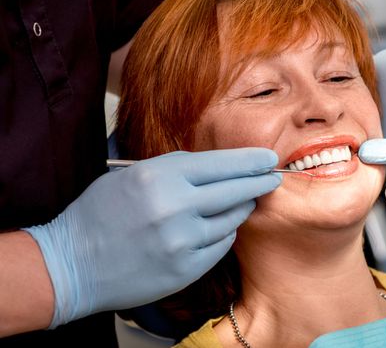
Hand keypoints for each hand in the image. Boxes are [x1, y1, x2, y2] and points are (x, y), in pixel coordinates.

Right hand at [23, 148, 280, 327]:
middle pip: (236, 190)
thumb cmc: (99, 215)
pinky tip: (217, 228)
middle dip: (259, 182)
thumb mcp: (131, 176)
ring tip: (243, 202)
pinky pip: (221, 245)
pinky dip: (223, 234)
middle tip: (273, 177)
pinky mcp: (186, 268)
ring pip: (232, 219)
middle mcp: (175, 207)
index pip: (221, 164)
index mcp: (159, 176)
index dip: (250, 160)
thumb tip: (220, 167)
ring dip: (241, 209)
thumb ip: (175, 170)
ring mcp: (182, 240)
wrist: (71, 265)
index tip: (268, 158)